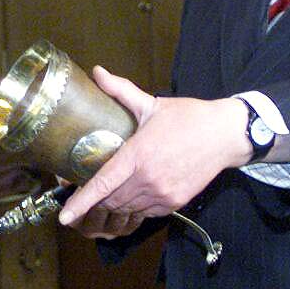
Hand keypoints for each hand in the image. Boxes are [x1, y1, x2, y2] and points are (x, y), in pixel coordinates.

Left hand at [56, 66, 248, 230]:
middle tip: (90, 190)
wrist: (225, 135)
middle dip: (98, 198)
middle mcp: (148, 178)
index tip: (64, 216)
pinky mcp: (174, 203)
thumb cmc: (188, 118)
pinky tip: (135, 193)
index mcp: (138, 154)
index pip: (103, 183)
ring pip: (127, 208)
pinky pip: (145, 212)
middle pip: (111, 200)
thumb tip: (97, 72)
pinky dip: (135, 206)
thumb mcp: (152, 103)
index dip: (81, 201)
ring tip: (112, 192)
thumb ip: (121, 90)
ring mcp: (163, 194)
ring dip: (115, 203)